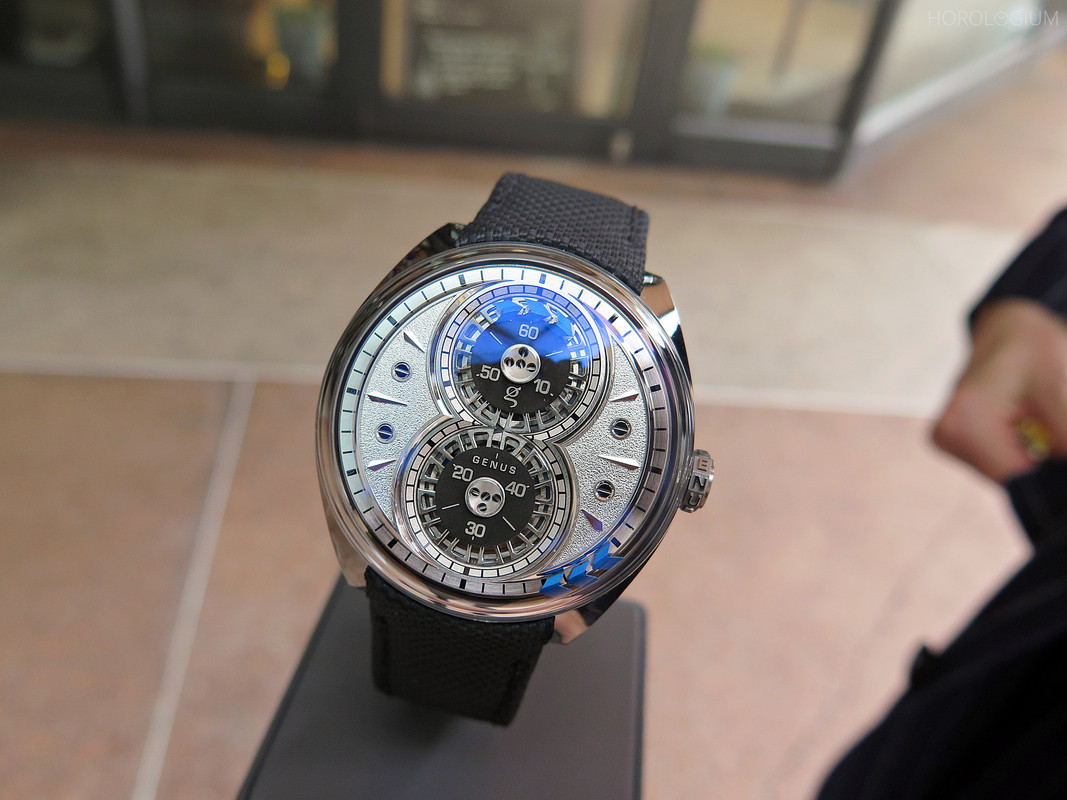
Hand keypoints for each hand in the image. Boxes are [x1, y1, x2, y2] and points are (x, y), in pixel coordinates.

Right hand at [932, 299, 1066, 482]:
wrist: (1008, 329)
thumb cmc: (1034, 349)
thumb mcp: (1060, 389)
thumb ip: (1066, 439)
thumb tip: (1066, 471)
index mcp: (965, 421)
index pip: (1016, 478)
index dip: (1050, 472)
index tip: (1058, 441)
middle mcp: (946, 435)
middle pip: (1010, 477)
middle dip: (1040, 460)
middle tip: (1048, 422)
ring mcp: (946, 439)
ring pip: (1005, 472)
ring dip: (1030, 455)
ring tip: (1036, 418)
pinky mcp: (953, 440)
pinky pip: (997, 462)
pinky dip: (1018, 449)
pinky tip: (1022, 423)